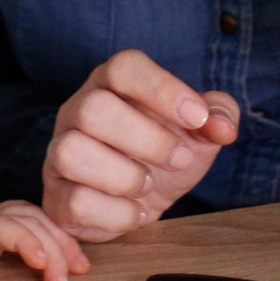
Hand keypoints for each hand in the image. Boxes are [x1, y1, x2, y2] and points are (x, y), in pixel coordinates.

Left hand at [0, 156, 88, 280]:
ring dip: (58, 238)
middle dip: (52, 247)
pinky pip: (26, 226)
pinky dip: (50, 236)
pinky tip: (66, 255)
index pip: (0, 227)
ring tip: (82, 268)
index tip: (46, 265)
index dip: (25, 241)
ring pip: (32, 219)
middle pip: (26, 221)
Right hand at [43, 50, 240, 239]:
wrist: (138, 202)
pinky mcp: (55, 196)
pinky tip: (136, 211)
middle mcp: (76, 111)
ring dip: (125, 176)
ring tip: (149, 185)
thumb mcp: (196, 132)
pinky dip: (117, 213)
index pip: (124, 67)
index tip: (198, 117)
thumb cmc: (162, 154)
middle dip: (147, 139)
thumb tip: (223, 126)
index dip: (162, 89)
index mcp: (111, 85)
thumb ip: (218, 115)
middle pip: (93, 108)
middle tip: (178, 159)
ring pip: (71, 152)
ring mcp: (59, 153)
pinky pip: (75, 201)